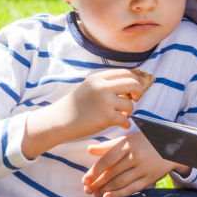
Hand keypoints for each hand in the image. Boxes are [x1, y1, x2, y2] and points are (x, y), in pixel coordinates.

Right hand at [22, 68, 143, 158]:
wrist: (58, 120)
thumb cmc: (75, 105)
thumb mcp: (89, 86)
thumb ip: (107, 83)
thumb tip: (132, 83)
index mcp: (98, 77)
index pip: (126, 73)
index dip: (134, 80)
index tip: (134, 88)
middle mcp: (102, 87)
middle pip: (133, 84)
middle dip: (139, 92)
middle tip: (135, 99)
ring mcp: (105, 101)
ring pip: (130, 104)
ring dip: (128, 111)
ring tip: (120, 114)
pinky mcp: (106, 117)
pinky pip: (125, 119)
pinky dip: (125, 123)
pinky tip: (121, 124)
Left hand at [82, 131, 173, 196]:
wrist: (174, 146)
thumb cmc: (146, 141)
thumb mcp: (129, 139)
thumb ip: (108, 145)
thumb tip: (88, 149)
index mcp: (128, 143)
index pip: (107, 160)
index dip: (94, 172)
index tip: (84, 181)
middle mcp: (136, 155)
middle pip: (112, 173)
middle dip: (97, 183)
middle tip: (87, 190)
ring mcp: (144, 167)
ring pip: (120, 182)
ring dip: (106, 190)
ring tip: (95, 195)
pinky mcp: (151, 177)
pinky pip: (132, 188)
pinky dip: (119, 194)